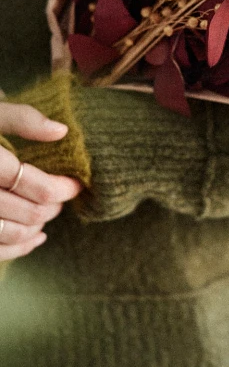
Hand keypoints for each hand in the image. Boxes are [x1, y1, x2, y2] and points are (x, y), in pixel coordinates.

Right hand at [0, 103, 82, 260]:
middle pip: (30, 212)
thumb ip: (24, 119)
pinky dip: (19, 248)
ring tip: (47, 211)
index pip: (37, 186)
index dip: (64, 188)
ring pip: (14, 233)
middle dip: (54, 206)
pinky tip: (36, 236)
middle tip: (62, 196)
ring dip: (38, 225)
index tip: (77, 183)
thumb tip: (61, 131)